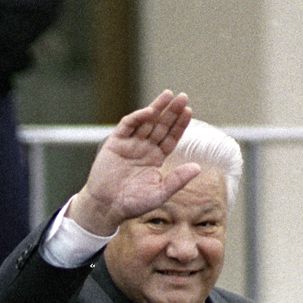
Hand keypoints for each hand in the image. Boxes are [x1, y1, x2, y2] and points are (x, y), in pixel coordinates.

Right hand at [65, 90, 199, 236]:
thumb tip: (198, 168)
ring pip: (146, 121)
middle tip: (183, 97)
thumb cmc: (131, 204)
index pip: (171, 138)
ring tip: (168, 95)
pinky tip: (149, 111)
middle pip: (160, 126)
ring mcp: (129, 144)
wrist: (105, 207)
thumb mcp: (159, 194)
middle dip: (171, 112)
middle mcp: (144, 149)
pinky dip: (137, 117)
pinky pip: (127, 125)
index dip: (179, 125)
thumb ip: (177, 180)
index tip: (189, 112)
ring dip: (157, 108)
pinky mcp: (115, 143)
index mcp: (155, 159)